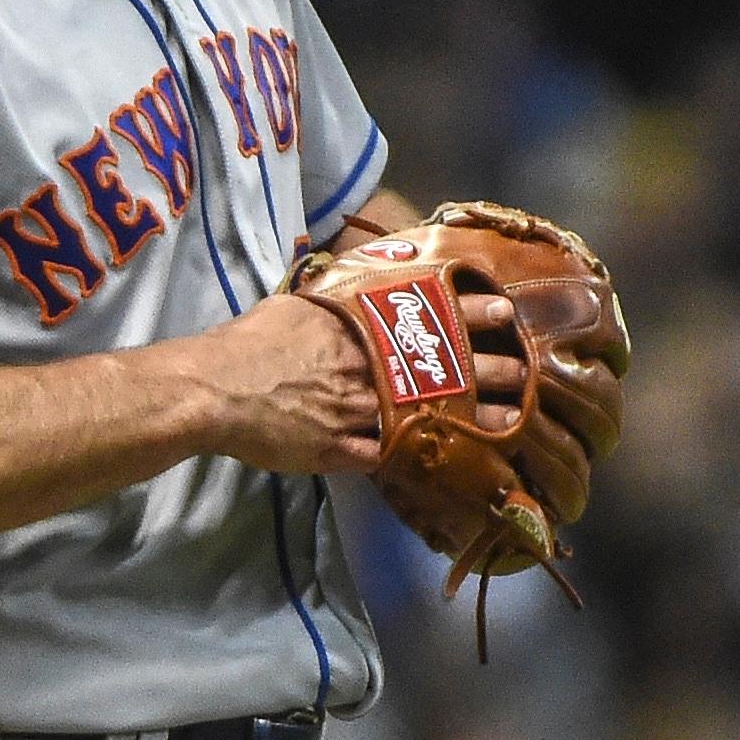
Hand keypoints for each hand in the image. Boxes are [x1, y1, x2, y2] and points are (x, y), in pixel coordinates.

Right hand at [187, 292, 526, 473]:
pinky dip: (409, 459)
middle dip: (487, 370)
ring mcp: (355, 413)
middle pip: (438, 370)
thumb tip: (342, 275)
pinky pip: (381, 456)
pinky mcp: (338, 451)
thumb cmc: (248, 342)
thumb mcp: (294, 306)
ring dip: (468, 420)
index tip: (503, 307)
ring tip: (507, 421)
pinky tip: (443, 464)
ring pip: (424, 418)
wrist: (215, 390)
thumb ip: (327, 298)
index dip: (468, 311)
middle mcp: (366, 371)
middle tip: (524, 369)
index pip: (425, 317)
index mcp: (356, 330)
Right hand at [188, 293, 379, 473]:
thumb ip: (317, 311)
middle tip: (372, 392)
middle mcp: (355, 374)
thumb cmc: (240, 346)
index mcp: (345, 336)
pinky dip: (373, 452)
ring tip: (370, 422)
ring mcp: (348, 414)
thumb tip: (330, 309)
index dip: (383, 355)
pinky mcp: (335, 451)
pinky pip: (374, 455)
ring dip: (382, 420)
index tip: (374, 361)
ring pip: (389, 418)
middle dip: (386, 387)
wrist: (214, 390)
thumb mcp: (283, 308)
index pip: (386, 347)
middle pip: (393, 383)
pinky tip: (362, 448)